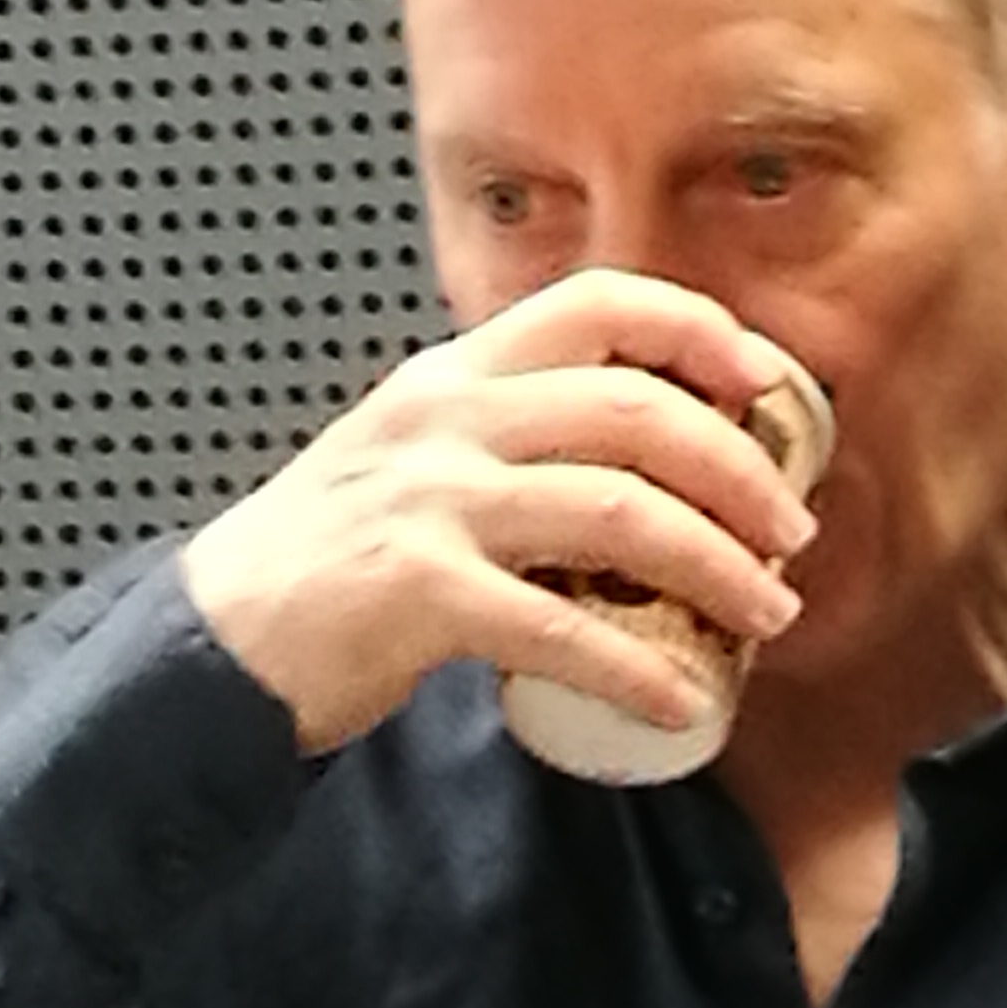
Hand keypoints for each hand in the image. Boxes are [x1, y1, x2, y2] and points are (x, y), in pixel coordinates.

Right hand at [181, 271, 818, 755]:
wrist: (213, 638)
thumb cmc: (331, 560)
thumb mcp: (414, 460)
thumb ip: (506, 440)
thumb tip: (644, 460)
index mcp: (455, 375)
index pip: (599, 304)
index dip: (702, 334)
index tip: (770, 388)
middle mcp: (447, 420)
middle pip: (638, 413)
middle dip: (742, 473)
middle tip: (793, 536)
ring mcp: (430, 502)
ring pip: (621, 514)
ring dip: (719, 569)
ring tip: (767, 614)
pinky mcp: (417, 593)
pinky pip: (561, 629)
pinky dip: (638, 672)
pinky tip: (683, 703)